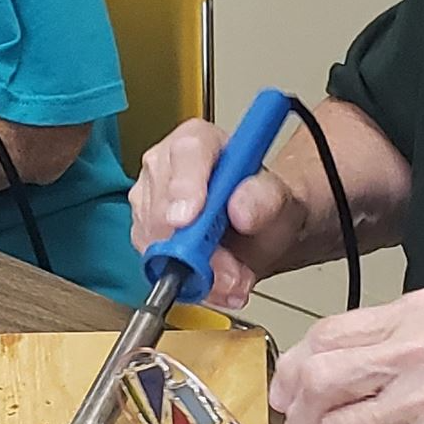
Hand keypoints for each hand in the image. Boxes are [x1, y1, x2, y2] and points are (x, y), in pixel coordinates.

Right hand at [129, 118, 308, 309]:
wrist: (260, 232)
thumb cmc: (264, 205)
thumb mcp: (279, 200)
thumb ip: (265, 199)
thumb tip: (240, 208)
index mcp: (198, 141)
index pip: (185, 153)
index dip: (184, 187)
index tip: (187, 219)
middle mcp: (165, 165)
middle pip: (162, 203)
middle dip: (193, 246)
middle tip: (228, 270)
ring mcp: (149, 200)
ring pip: (155, 238)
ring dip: (195, 269)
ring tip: (232, 275)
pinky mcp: (144, 234)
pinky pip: (155, 263)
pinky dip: (188, 281)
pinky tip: (214, 282)